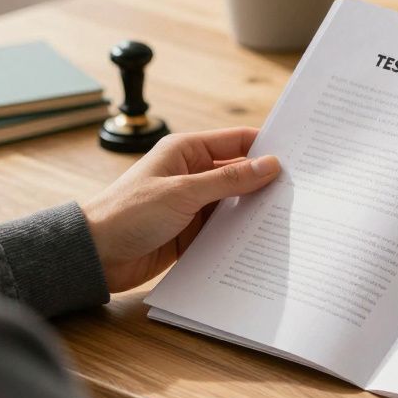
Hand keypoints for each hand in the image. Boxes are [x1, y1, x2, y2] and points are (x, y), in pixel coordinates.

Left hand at [80, 128, 280, 292]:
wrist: (96, 255)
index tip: (299, 157)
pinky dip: (241, 233)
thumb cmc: (128, 214)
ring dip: (254, 210)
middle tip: (301, 191)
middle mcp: (193, 174)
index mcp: (187, 151)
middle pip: (241, 173)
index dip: (266, 148)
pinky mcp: (193, 231)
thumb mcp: (183, 192)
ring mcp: (194, 204)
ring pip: (236, 203)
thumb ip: (229, 180)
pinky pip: (225, 228)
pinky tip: (262, 240)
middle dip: (266, 182)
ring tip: (288, 218)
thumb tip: (269, 165)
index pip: (237, 141)